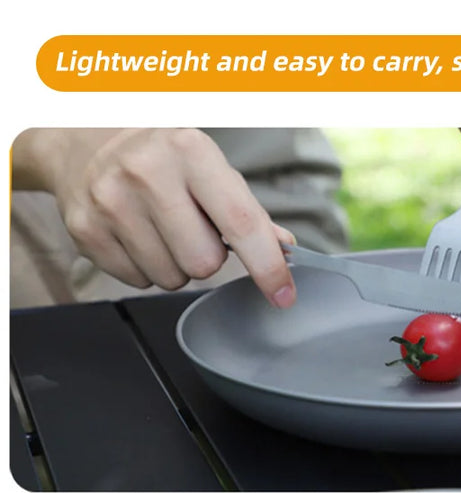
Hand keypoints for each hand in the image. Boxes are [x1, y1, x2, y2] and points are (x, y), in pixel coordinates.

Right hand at [12, 128, 296, 306]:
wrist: (82, 138)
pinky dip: (146, 267)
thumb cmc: (161, 157)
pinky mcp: (85, 229)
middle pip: (204, 263)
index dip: (267, 267)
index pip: (241, 223)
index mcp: (190, 152)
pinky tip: (137, 234)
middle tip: (192, 228)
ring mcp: (111, 202)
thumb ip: (248, 211)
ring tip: (161, 229)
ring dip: (176, 264)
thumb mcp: (209, 167)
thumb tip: (285, 247)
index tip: (283, 294)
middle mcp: (147, 173)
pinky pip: (139, 281)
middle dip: (208, 256)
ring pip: (171, 278)